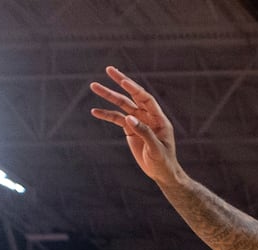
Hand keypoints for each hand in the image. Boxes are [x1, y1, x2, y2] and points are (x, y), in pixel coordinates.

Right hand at [90, 67, 181, 186]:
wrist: (162, 173)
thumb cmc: (164, 162)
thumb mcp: (156, 149)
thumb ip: (144, 133)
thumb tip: (130, 118)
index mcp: (158, 119)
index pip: (146, 99)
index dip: (135, 89)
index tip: (123, 81)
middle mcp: (148, 116)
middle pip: (132, 96)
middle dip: (121, 82)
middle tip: (109, 69)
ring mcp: (138, 122)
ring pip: (122, 105)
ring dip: (109, 96)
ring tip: (94, 86)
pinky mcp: (130, 129)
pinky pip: (117, 119)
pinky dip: (106, 114)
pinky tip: (95, 111)